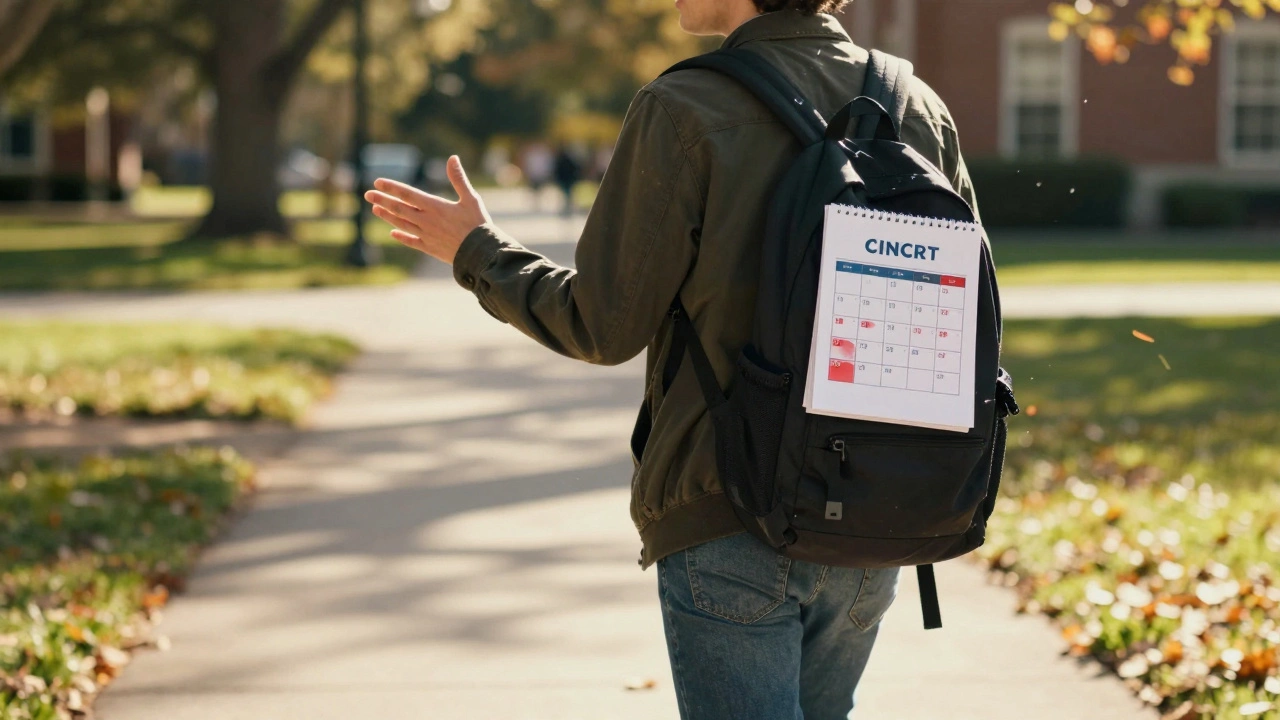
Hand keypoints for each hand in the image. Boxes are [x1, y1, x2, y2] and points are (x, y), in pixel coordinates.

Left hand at [364, 155, 491, 264]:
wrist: (480, 253)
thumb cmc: (478, 224)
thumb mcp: (471, 198)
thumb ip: (458, 179)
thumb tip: (452, 158)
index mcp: (435, 206)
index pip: (407, 193)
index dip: (391, 187)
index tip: (377, 182)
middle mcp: (426, 220)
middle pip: (399, 208)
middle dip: (382, 200)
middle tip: (367, 194)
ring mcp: (426, 235)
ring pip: (401, 224)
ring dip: (387, 216)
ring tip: (375, 209)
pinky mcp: (430, 248)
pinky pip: (411, 242)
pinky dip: (401, 237)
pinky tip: (392, 233)